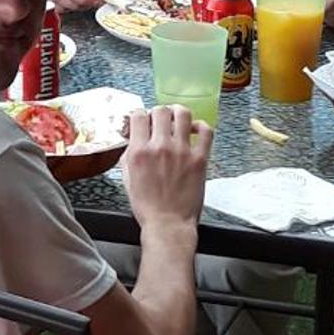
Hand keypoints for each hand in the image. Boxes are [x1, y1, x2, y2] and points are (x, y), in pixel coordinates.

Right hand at [119, 104, 209, 229]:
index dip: (140, 115)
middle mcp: (160, 147)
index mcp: (139, 152)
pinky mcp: (199, 159)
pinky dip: (201, 126)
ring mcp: (182, 151)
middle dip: (159, 112)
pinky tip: (195, 130)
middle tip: (161, 120)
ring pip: (183, 114)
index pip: (138, 115)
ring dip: (179, 113)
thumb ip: (129, 157)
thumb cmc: (148, 207)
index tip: (143, 120)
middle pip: (160, 110)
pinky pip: (205, 131)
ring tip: (178, 118)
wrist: (168, 224)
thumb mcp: (128, 180)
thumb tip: (133, 142)